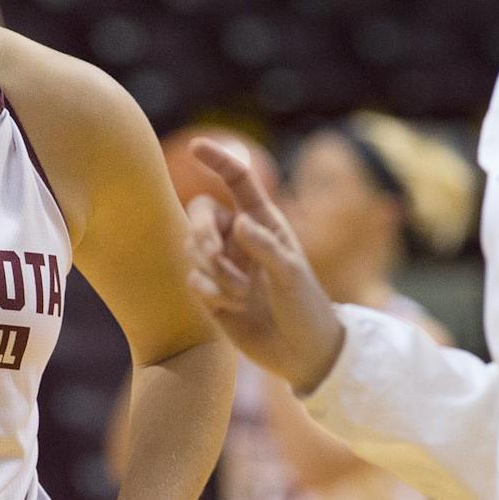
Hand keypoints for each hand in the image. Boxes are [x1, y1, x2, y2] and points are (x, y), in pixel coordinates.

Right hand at [184, 138, 345, 394]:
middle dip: (201, 232)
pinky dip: (210, 292)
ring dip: (215, 272)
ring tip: (242, 294)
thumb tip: (238, 222)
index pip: (237, 180)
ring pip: (193, 248)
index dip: (217, 160)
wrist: (300, 353)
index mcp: (263, 221)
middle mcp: (239, 236)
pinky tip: (232, 308)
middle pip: (200, 213)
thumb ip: (265, 247)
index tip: (196, 146)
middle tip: (213, 254)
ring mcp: (223, 263)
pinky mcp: (210, 291)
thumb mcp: (291, 274)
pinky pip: (193, 279)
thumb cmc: (305, 307)